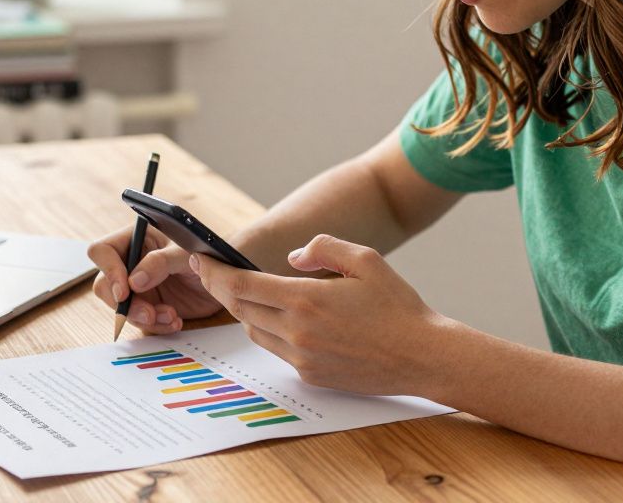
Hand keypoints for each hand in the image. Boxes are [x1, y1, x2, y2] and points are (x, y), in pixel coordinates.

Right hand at [87, 224, 223, 334]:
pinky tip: (176, 320)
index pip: (103, 251)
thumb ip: (160, 262)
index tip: (125, 292)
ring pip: (123, 308)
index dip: (109, 271)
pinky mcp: (150, 306)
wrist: (228, 276)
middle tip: (149, 313)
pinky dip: (157, 325)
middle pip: (106, 285)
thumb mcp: (186, 252)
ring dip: (144, 317)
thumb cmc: (208, 251)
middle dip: (126, 304)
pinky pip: (141, 321)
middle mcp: (132, 262)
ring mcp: (139, 287)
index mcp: (136, 238)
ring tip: (171, 316)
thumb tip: (134, 281)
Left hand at [189, 233, 448, 395]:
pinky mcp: (310, 375)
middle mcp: (297, 331)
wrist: (422, 356)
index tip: (200, 260)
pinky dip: (269, 330)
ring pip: (254, 330)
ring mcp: (301, 358)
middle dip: (221, 288)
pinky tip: (280, 317)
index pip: (242, 285)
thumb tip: (292, 258)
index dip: (215, 272)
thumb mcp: (365, 259)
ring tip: (249, 291)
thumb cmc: (397, 305)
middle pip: (240, 308)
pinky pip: (275, 349)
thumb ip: (323, 248)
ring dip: (245, 310)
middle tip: (210, 271)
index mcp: (306, 299)